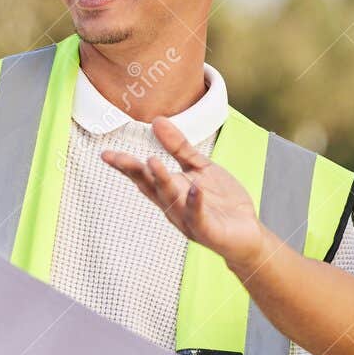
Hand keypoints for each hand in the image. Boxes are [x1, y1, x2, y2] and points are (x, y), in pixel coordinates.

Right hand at [101, 116, 269, 270]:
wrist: (248, 233)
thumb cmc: (222, 202)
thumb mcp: (200, 168)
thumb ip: (178, 148)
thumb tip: (157, 121)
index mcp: (169, 192)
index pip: (143, 177)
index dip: (125, 166)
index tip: (106, 154)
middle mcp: (174, 207)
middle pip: (151, 188)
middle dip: (134, 172)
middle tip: (117, 157)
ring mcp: (189, 220)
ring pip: (171, 200)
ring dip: (162, 181)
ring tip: (152, 162)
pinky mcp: (208, 231)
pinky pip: (199, 216)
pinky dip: (195, 203)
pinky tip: (194, 188)